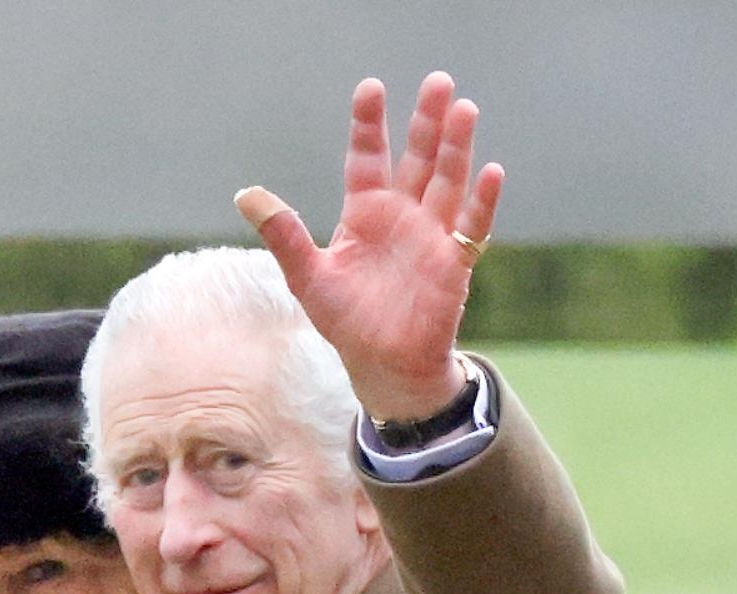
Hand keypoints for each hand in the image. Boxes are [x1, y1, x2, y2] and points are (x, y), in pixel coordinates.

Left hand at [237, 73, 502, 428]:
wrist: (383, 369)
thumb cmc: (348, 323)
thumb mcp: (309, 278)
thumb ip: (284, 234)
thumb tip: (245, 194)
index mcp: (365, 212)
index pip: (367, 157)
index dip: (369, 125)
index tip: (371, 89)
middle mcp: (402, 215)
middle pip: (416, 158)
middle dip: (426, 122)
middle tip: (438, 80)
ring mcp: (431, 237)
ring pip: (447, 182)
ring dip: (456, 148)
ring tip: (464, 109)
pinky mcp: (453, 264)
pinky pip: (471, 228)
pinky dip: (482, 203)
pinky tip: (491, 172)